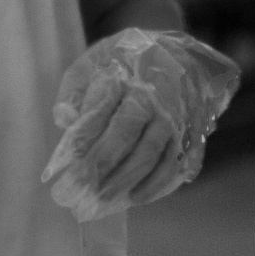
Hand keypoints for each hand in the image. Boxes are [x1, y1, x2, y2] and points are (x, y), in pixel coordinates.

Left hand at [41, 29, 239, 221]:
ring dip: (127, 182)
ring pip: (153, 157)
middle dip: (100, 169)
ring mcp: (175, 120)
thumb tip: (64, 118)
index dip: (81, 144)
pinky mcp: (190, 135)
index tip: (64, 168)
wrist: (177, 54)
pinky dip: (158, 185)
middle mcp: (153, 101)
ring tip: (103, 202)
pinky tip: (137, 198)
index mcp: (125, 79)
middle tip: (77, 195)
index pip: (99, 115)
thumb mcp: (91, 62)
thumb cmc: (123, 62)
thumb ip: (74, 91)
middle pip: (126, 138)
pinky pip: (176, 165)